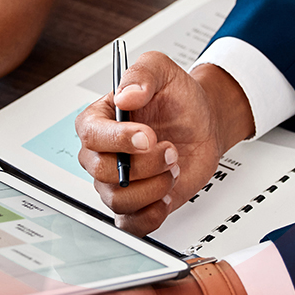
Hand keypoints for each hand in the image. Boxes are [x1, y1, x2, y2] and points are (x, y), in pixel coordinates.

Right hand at [75, 52, 254, 235]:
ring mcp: (118, 181)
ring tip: (173, 167)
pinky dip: (151, 215)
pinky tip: (167, 194)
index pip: (91, 134)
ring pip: (118, 200)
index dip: (118, 139)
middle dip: (143, 164)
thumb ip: (142, 73)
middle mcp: (103, 153)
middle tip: (170, 150)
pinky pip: (130, 224)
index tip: (148, 136)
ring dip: (153, 187)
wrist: (204, 123)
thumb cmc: (178, 98)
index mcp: (100, 119)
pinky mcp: (136, 204)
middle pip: (102, 171)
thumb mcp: (162, 70)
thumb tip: (126, 95)